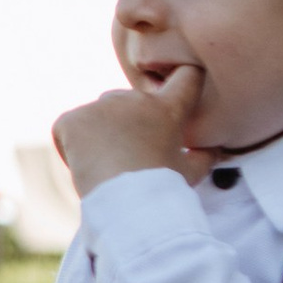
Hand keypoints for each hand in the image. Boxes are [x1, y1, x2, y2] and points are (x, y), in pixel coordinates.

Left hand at [53, 76, 203, 194]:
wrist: (126, 205)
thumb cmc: (162, 190)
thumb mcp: (191, 173)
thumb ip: (204, 157)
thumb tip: (214, 151)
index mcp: (167, 109)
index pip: (186, 77)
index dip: (183, 80)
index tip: (178, 87)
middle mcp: (134, 99)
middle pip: (129, 102)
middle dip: (127, 124)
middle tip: (129, 159)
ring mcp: (101, 106)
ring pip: (97, 114)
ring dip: (99, 135)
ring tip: (108, 166)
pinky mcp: (72, 120)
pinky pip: (68, 128)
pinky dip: (71, 145)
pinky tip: (85, 166)